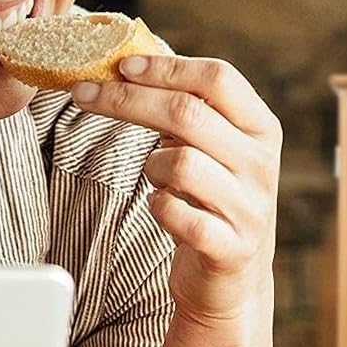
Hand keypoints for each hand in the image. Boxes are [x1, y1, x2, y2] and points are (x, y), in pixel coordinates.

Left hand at [72, 54, 280, 328]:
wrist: (233, 281)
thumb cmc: (212, 201)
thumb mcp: (213, 149)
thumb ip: (188, 111)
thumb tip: (129, 65)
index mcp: (261, 128)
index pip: (218, 78)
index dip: (166, 67)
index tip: (120, 65)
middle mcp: (262, 164)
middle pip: (189, 113)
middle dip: (128, 99)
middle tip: (85, 94)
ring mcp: (249, 207)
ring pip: (181, 163)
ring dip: (151, 165)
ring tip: (155, 177)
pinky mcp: (230, 247)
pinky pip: (177, 214)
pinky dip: (158, 207)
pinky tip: (161, 208)